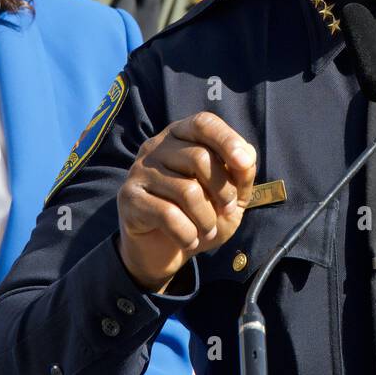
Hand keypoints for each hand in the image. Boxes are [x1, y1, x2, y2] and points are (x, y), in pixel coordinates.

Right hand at [117, 112, 257, 292]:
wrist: (163, 251)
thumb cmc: (200, 215)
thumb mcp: (230, 196)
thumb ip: (241, 174)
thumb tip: (247, 156)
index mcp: (182, 136)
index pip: (203, 123)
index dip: (227, 140)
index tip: (245, 163)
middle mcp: (157, 146)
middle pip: (199, 157)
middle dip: (223, 190)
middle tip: (228, 211)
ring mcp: (139, 170)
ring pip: (186, 190)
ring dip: (207, 219)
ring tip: (208, 231)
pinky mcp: (128, 197)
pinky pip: (167, 215)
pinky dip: (187, 234)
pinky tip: (189, 241)